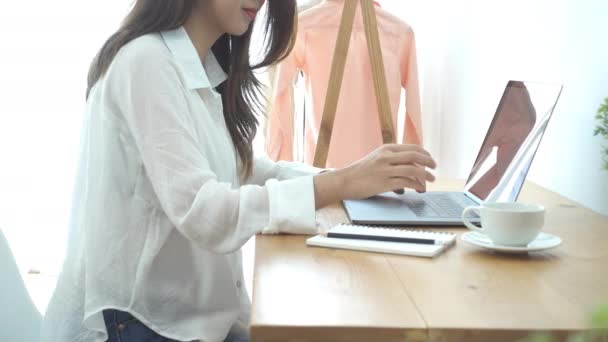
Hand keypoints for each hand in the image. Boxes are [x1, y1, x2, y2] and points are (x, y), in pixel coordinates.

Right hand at [314, 144, 435, 207]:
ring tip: (431, 180)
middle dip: (428, 162)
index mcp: (386, 149)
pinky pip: (406, 183)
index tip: (430, 159)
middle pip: (414, 156)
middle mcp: (386, 157)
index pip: (412, 147)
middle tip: (435, 168)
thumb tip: (411, 167)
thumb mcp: (376, 158)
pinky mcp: (384, 183)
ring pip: (413, 170)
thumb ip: (392, 159)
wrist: (344, 181)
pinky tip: (419, 189)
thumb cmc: (361, 172)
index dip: (425, 153)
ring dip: (425, 175)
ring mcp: (385, 170)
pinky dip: (416, 186)